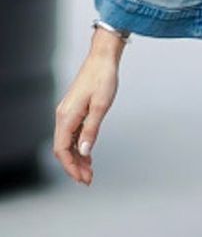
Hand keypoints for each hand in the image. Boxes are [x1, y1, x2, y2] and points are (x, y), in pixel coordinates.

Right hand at [53, 33, 123, 184]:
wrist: (103, 58)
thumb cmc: (103, 78)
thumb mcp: (101, 106)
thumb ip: (91, 131)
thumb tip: (84, 152)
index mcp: (66, 117)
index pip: (62, 150)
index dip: (71, 167)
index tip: (82, 179)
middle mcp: (63, 115)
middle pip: (63, 149)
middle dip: (74, 166)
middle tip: (88, 179)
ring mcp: (67, 112)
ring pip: (67, 142)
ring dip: (77, 157)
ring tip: (89, 170)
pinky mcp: (74, 109)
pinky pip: (72, 133)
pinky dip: (79, 146)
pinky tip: (88, 153)